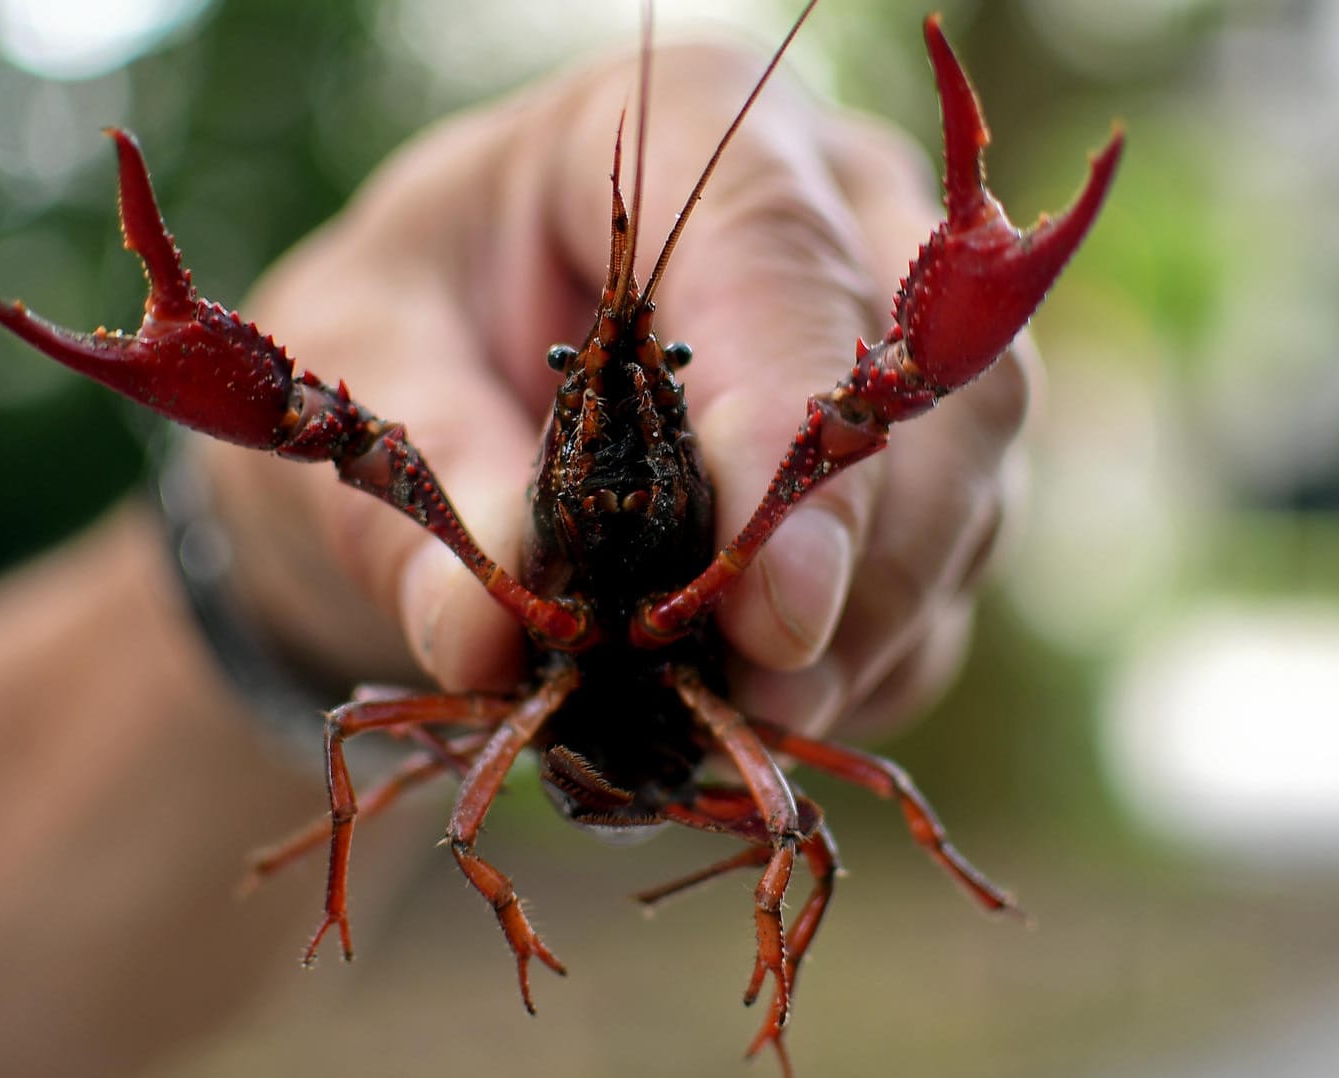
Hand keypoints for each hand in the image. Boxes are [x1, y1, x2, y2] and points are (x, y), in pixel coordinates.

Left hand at [203, 41, 1030, 739]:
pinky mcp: (913, 454)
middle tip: (756, 707)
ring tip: (738, 726)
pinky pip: (944, 569)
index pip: (780, 259)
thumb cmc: (409, 323)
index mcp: (684, 131)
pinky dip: (870, 663)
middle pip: (928, 386)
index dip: (790, 436)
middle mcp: (830, 210)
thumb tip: (489, 637)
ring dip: (871, 633)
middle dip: (860, 569)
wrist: (444, 365)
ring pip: (966, 488)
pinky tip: (766, 711)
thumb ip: (431, 483)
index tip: (775, 612)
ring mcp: (888, 337)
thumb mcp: (371, 371)